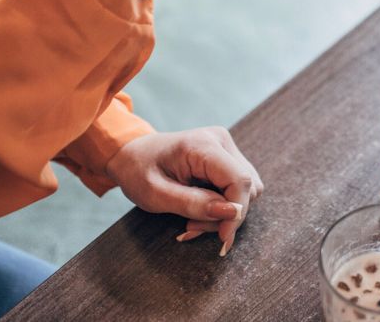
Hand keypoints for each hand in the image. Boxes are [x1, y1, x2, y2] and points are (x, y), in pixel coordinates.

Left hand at [105, 128, 262, 255]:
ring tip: (193, 222)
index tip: (223, 239)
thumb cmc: (138, 171)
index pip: (239, 179)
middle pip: (246, 186)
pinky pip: (238, 188)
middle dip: (226, 216)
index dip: (237, 212)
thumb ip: (193, 204)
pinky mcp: (227, 159)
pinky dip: (223, 207)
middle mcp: (221, 141)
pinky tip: (200, 213)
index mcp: (203, 145)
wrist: (132, 154)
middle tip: (191, 229)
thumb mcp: (155, 194)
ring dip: (225, 213)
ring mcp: (226, 148)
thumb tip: (232, 213)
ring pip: (247, 189)